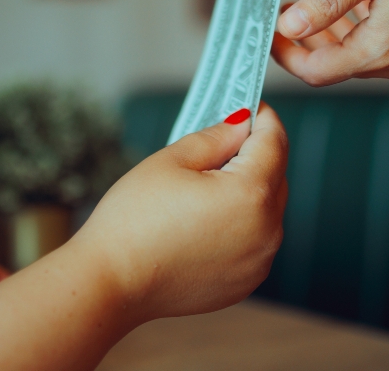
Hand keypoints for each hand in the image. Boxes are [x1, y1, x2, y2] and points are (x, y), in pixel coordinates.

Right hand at [71, 102, 288, 321]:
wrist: (111, 283)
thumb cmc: (134, 220)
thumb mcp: (173, 160)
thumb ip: (217, 136)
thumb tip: (242, 123)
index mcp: (251, 193)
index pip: (274, 142)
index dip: (263, 117)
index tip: (250, 105)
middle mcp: (267, 230)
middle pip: (277, 175)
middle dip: (257, 153)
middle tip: (225, 139)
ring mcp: (259, 261)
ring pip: (269, 209)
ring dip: (251, 188)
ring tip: (210, 181)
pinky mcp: (246, 282)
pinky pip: (257, 240)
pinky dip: (244, 222)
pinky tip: (207, 218)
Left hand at [273, 0, 388, 85]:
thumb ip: (328, 1)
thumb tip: (288, 26)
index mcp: (384, 50)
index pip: (315, 71)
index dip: (284, 52)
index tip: (266, 25)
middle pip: (335, 67)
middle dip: (304, 40)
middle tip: (282, 5)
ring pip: (359, 57)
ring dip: (330, 33)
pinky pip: (383, 49)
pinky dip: (359, 30)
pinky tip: (354, 2)